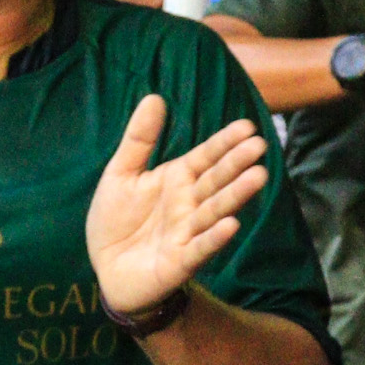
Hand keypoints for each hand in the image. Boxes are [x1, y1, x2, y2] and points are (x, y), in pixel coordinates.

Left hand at [86, 95, 268, 316]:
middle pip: (216, 181)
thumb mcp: (121, 174)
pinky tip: (231, 225)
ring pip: (214, 211)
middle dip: (236, 164)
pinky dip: (214, 238)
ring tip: (258, 177)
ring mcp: (187, 233)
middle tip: (259, 146)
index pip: (206, 157)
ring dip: (235, 196)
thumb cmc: (116, 220)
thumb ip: (139, 140)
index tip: (247, 127)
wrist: (105, 268)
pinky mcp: (180, 262)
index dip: (224, 143)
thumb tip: (155, 97)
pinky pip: (199, 248)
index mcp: (177, 180)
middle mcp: (188, 205)